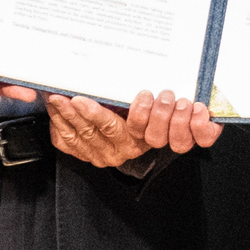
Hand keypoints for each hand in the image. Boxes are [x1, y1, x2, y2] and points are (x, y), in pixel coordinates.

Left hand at [46, 89, 219, 166]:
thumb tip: (195, 96)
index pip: (146, 128)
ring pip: (83, 135)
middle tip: (78, 95)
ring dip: (69, 116)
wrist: (128, 136)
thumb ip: (170, 100)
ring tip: (59, 97)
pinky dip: (59, 125)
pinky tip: (55, 110)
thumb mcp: (161, 106)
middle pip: (107, 131)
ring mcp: (103, 154)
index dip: (139, 114)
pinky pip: (68, 142)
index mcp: (147, 137)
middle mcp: (126, 149)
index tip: (137, 94)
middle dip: (90, 112)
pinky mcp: (84, 154)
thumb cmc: (146, 109)